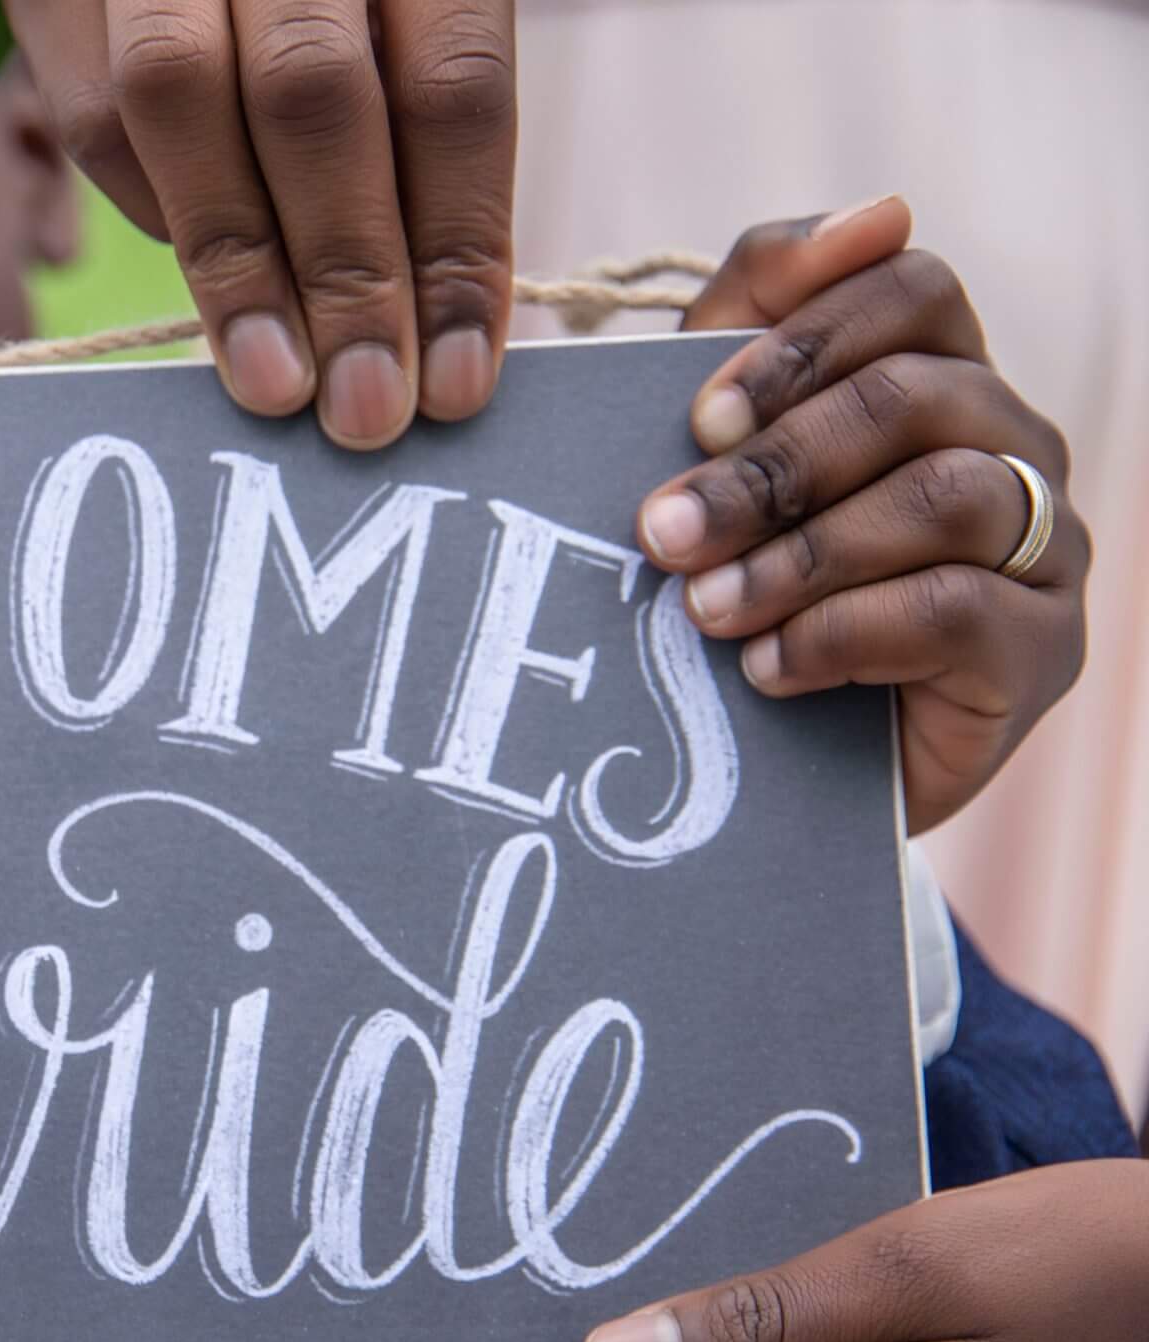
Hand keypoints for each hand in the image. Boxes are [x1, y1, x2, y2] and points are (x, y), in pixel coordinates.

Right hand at [7, 0, 515, 444]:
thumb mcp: (394, 15)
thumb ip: (410, 124)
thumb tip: (429, 322)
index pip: (452, 87)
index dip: (459, 245)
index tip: (456, 379)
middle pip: (318, 100)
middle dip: (347, 276)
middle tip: (365, 411)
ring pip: (182, 98)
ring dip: (236, 267)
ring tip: (276, 383)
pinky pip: (96, 114)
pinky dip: (155, 210)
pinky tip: (209, 277)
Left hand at [646, 197, 1089, 831]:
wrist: (775, 769)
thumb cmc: (746, 583)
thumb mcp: (722, 452)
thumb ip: (757, 319)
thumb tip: (878, 209)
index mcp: (944, 374)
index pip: (915, 288)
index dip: (803, 340)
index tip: (699, 417)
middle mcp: (1013, 445)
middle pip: (919, 396)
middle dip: (773, 464)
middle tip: (661, 532)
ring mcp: (1044, 546)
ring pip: (946, 497)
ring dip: (802, 552)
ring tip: (701, 608)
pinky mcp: (1040, 650)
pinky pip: (956, 610)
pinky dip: (840, 632)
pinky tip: (765, 667)